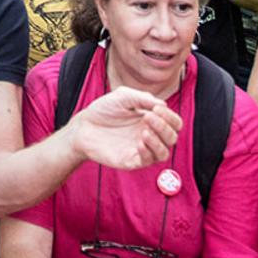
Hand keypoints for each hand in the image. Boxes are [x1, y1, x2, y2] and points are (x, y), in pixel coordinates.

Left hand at [66, 85, 181, 171]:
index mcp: (151, 119)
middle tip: (149, 117)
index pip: (174, 123)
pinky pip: (148, 161)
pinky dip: (147, 152)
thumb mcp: (124, 96)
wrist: (84, 126)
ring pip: (164, 153)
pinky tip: (139, 142)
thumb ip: (143, 98)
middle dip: (165, 127)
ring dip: (159, 142)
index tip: (157, 109)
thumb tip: (163, 105)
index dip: (171, 117)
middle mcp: (149, 135)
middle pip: (172, 137)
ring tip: (144, 132)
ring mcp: (141, 149)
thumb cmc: (103, 110)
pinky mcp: (131, 160)